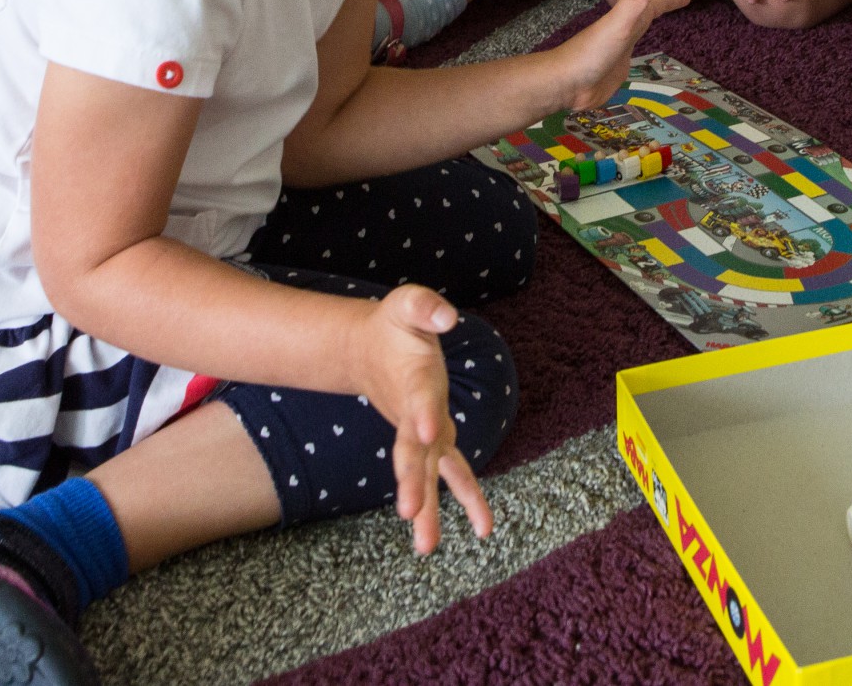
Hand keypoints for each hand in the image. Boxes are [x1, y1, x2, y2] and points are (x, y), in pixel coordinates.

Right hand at [347, 285, 495, 554]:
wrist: (367, 350)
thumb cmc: (395, 325)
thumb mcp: (409, 304)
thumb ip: (426, 308)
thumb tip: (448, 318)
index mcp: (412, 382)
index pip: (419, 402)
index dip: (423, 415)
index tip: (427, 432)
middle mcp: (414, 415)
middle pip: (411, 453)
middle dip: (411, 481)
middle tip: (408, 511)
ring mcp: (420, 433)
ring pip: (424, 475)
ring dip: (427, 510)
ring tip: (426, 547)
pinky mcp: (432, 441)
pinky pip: (451, 473)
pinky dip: (466, 498)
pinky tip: (484, 528)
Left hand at [547, 0, 690, 112]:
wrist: (564, 84)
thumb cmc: (591, 54)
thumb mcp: (618, 24)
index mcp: (626, 18)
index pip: (653, 1)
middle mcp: (623, 29)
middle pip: (646, 10)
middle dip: (662, 2)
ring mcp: (617, 48)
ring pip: (637, 27)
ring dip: (648, 19)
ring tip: (657, 16)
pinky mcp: (614, 68)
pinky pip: (630, 50)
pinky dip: (637, 43)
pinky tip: (634, 49)